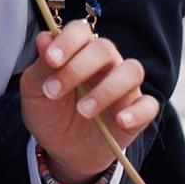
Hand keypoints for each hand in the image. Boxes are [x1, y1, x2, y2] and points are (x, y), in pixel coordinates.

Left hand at [19, 17, 154, 183]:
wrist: (64, 151)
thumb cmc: (51, 114)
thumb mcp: (36, 93)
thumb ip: (40, 67)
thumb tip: (45, 38)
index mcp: (80, 51)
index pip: (80, 31)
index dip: (67, 41)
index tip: (50, 60)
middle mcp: (106, 64)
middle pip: (105, 49)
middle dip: (79, 68)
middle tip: (55, 92)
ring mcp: (125, 87)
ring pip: (131, 71)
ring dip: (107, 89)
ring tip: (83, 111)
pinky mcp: (138, 113)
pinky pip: (149, 105)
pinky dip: (137, 111)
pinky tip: (120, 121)